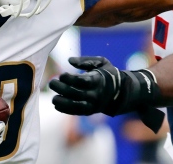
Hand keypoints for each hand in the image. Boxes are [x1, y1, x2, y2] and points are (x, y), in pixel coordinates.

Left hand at [50, 56, 164, 132]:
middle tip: (52, 83)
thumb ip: (85, 60)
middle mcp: (96, 94)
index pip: (82, 81)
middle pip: (76, 93)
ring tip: (53, 98)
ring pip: (76, 106)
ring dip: (62, 102)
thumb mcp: (101, 62)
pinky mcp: (91, 111)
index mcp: (99, 80)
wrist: (121, 91)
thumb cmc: (108, 73)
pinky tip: (57, 104)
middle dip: (62, 89)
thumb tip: (69, 60)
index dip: (70, 79)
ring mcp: (94, 104)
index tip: (62, 75)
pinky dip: (66, 110)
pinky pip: (77, 112)